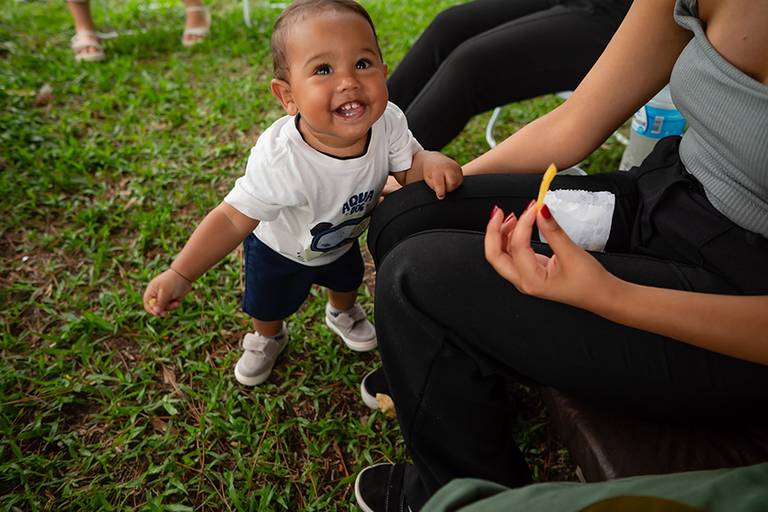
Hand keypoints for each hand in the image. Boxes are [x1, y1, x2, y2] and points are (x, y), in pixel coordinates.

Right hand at [143, 269, 192, 315]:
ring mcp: (165, 296)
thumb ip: (161, 303)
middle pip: (157, 308)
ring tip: (176, 303)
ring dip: (171, 307)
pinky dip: (175, 305)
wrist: (185, 275)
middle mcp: (157, 294)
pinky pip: (172, 305)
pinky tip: (178, 301)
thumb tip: (156, 312)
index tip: (158, 314)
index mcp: (152, 291)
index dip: (151, 310)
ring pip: (166, 307)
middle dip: (163, 309)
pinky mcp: (172, 297)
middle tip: (167, 312)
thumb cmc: (173, 282)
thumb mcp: (166, 293)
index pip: (147, 304)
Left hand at [421, 151, 462, 199]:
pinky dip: (455, 183)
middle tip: (442, 186)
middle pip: (453, 184)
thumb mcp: (428, 179)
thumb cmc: (430, 171)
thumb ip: (435, 187)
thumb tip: (442, 196)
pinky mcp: (459, 168)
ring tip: (445, 182)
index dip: (441, 192)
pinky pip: (460, 180)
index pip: (440, 183)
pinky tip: (449, 179)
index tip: (440, 196)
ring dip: (451, 186)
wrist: (434, 159)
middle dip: (448, 188)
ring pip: (457, 183)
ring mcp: (455, 167)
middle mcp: (448, 166)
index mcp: (437, 169)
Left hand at [484, 202, 620, 310]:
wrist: (601, 296)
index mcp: (532, 281)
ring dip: (501, 234)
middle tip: (498, 212)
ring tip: (510, 216)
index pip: (517, 246)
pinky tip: (517, 226)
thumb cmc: (590, 283)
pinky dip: (510, 239)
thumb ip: (553, 231)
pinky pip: (512, 255)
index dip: (523, 222)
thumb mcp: (571, 253)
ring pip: (501, 255)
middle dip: (493, 232)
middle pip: (495, 255)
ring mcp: (525, 278)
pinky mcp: (530, 272)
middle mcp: (523, 282)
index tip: (534, 207)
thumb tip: (541, 210)